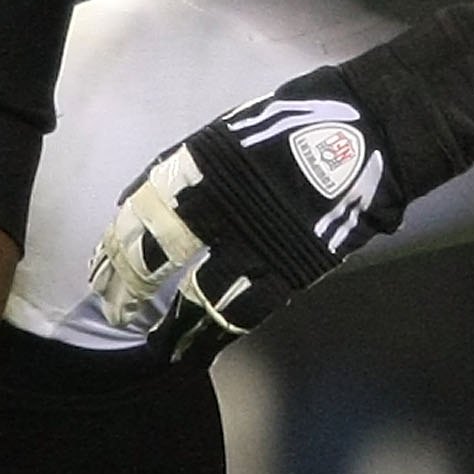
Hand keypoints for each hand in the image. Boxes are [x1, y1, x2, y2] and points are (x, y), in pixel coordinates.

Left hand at [91, 74, 406, 362]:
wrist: (370, 132)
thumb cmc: (301, 122)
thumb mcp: (232, 133)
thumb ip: (194, 170)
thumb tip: (153, 202)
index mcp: (200, 165)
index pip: (141, 211)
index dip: (117, 243)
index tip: (103, 265)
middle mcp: (218, 206)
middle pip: (157, 255)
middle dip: (130, 286)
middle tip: (115, 309)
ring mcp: (254, 242)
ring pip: (198, 296)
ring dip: (173, 326)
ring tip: (158, 346)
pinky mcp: (289, 270)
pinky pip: (244, 312)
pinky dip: (217, 335)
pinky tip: (199, 351)